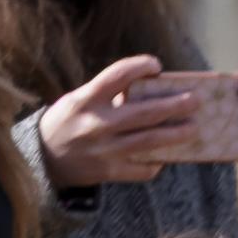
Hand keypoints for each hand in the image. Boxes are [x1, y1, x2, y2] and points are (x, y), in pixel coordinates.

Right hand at [29, 52, 204, 188]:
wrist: (42, 158)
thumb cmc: (68, 122)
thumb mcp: (79, 101)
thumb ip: (108, 96)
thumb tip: (151, 91)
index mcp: (86, 100)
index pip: (117, 75)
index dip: (140, 66)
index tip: (157, 65)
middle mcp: (96, 124)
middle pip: (144, 113)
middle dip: (174, 106)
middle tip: (196, 100)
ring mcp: (104, 150)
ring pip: (150, 141)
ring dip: (176, 134)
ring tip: (193, 128)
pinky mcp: (109, 171)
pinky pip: (142, 168)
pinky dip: (156, 162)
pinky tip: (165, 156)